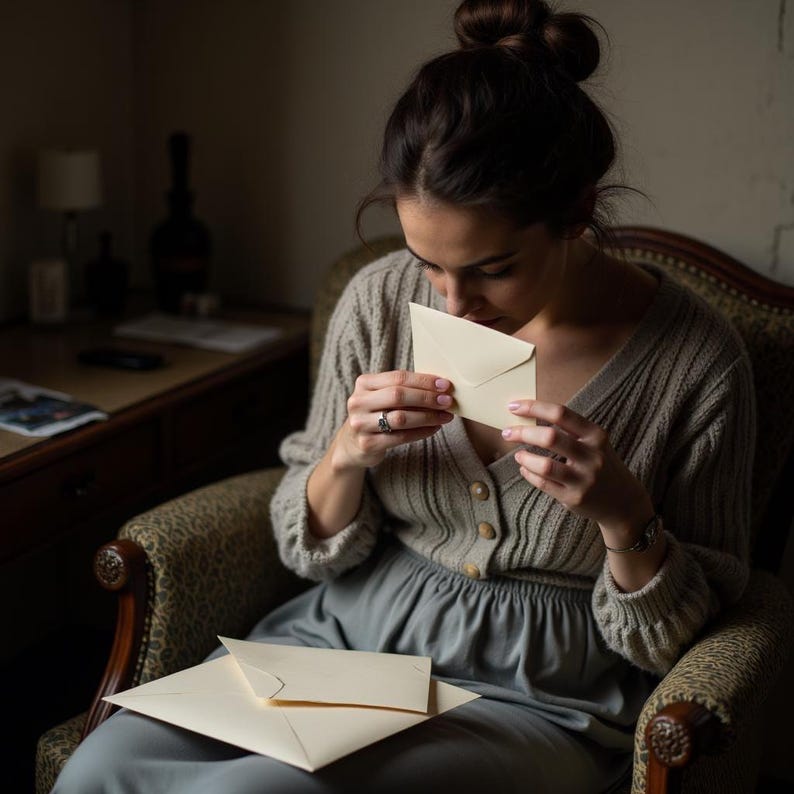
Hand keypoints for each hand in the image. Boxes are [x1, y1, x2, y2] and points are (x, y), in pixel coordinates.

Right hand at [334, 370, 453, 469]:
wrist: (353, 443)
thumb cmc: (376, 414)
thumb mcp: (383, 396)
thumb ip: (404, 389)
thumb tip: (441, 387)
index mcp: (364, 383)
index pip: (398, 377)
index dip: (423, 381)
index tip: (445, 385)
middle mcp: (358, 402)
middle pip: (398, 395)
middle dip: (427, 398)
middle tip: (448, 401)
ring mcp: (360, 423)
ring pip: (400, 418)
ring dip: (427, 416)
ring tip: (445, 416)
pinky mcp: (367, 443)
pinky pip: (401, 437)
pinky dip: (421, 432)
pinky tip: (434, 428)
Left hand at [501, 400, 653, 542]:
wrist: (623, 501)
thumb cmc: (600, 464)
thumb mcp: (594, 442)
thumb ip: (569, 430)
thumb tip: (529, 416)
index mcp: (595, 435)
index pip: (561, 413)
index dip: (534, 407)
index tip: (513, 406)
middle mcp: (592, 456)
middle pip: (550, 438)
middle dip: (523, 433)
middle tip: (508, 433)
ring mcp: (584, 479)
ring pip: (545, 465)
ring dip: (525, 458)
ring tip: (518, 455)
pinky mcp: (575, 498)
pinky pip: (544, 484)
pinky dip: (529, 474)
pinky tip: (525, 469)